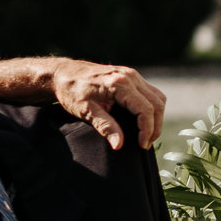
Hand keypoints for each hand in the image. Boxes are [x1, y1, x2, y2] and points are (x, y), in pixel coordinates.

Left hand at [52, 60, 166, 149]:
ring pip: (158, 97)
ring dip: (156, 117)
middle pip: (157, 104)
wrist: (62, 74)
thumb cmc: (71, 92)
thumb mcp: (86, 111)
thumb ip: (105, 127)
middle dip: (155, 127)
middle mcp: (130, 76)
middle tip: (146, 144)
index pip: (145, 109)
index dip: (147, 130)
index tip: (141, 145)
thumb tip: (119, 145)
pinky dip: (152, 108)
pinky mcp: (131, 76)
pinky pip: (151, 92)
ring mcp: (132, 75)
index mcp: (119, 84)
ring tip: (146, 134)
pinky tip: (143, 120)